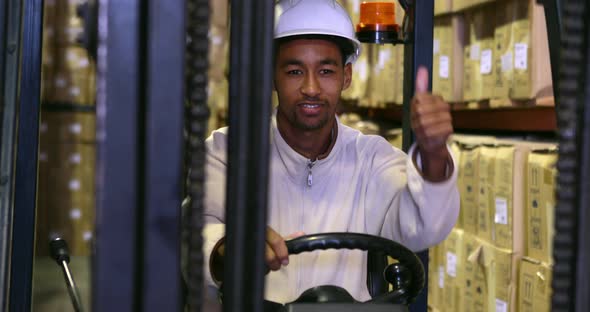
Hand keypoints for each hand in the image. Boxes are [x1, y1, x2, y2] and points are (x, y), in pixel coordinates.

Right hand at [210, 228, 304, 282]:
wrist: (229, 244)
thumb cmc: (253, 240)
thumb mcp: (269, 238)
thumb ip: (284, 239)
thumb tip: (302, 234)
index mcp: (263, 229)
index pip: (275, 239)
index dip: (282, 251)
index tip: (285, 261)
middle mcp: (253, 234)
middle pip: (266, 251)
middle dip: (273, 261)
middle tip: (276, 267)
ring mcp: (243, 242)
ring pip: (257, 258)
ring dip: (263, 266)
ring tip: (266, 267)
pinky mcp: (234, 251)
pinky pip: (247, 262)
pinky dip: (254, 267)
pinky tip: (256, 267)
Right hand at [411, 66, 452, 180]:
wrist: (426, 144)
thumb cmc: (425, 119)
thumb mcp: (421, 102)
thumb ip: (421, 85)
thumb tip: (422, 68)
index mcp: (414, 107)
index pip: (433, 97)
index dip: (435, 100)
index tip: (430, 107)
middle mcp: (416, 118)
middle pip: (442, 106)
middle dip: (443, 110)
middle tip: (437, 117)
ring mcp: (424, 129)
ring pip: (447, 117)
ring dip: (446, 120)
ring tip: (439, 125)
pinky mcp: (433, 138)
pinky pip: (449, 127)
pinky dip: (448, 130)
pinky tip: (441, 133)